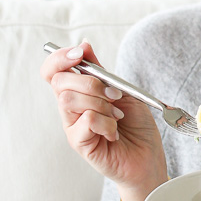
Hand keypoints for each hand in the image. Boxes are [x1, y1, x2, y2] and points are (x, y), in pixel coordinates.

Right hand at [41, 41, 167, 200]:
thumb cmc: (136, 125)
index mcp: (78, 92)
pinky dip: (106, 122)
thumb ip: (102, 72)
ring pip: (69, 100)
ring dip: (100, 103)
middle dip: (90, 82)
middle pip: (60, 81)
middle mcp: (70, 108)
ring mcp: (72, 126)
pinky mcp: (79, 143)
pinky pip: (86, 120)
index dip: (59, 58)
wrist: (148, 156)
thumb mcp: (124, 91)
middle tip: (115, 95)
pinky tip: (114, 132)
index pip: (53, 70)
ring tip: (117, 116)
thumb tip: (84, 45)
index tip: (80, 53)